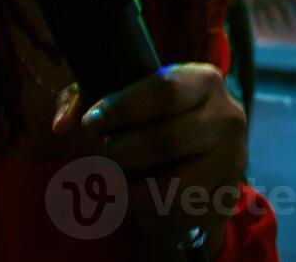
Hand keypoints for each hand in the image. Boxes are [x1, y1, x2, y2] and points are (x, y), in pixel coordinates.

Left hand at [57, 64, 246, 256]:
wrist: (199, 149)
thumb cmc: (153, 115)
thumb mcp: (126, 96)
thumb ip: (86, 98)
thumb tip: (62, 124)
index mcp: (204, 81)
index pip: (164, 90)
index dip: (123, 107)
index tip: (92, 122)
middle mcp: (227, 117)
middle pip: (168, 139)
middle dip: (124, 151)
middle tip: (104, 154)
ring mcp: (232, 159)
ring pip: (176, 186)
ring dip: (135, 189)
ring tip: (115, 181)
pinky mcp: (228, 195)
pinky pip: (184, 213)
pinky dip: (152, 212)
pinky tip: (136, 200)